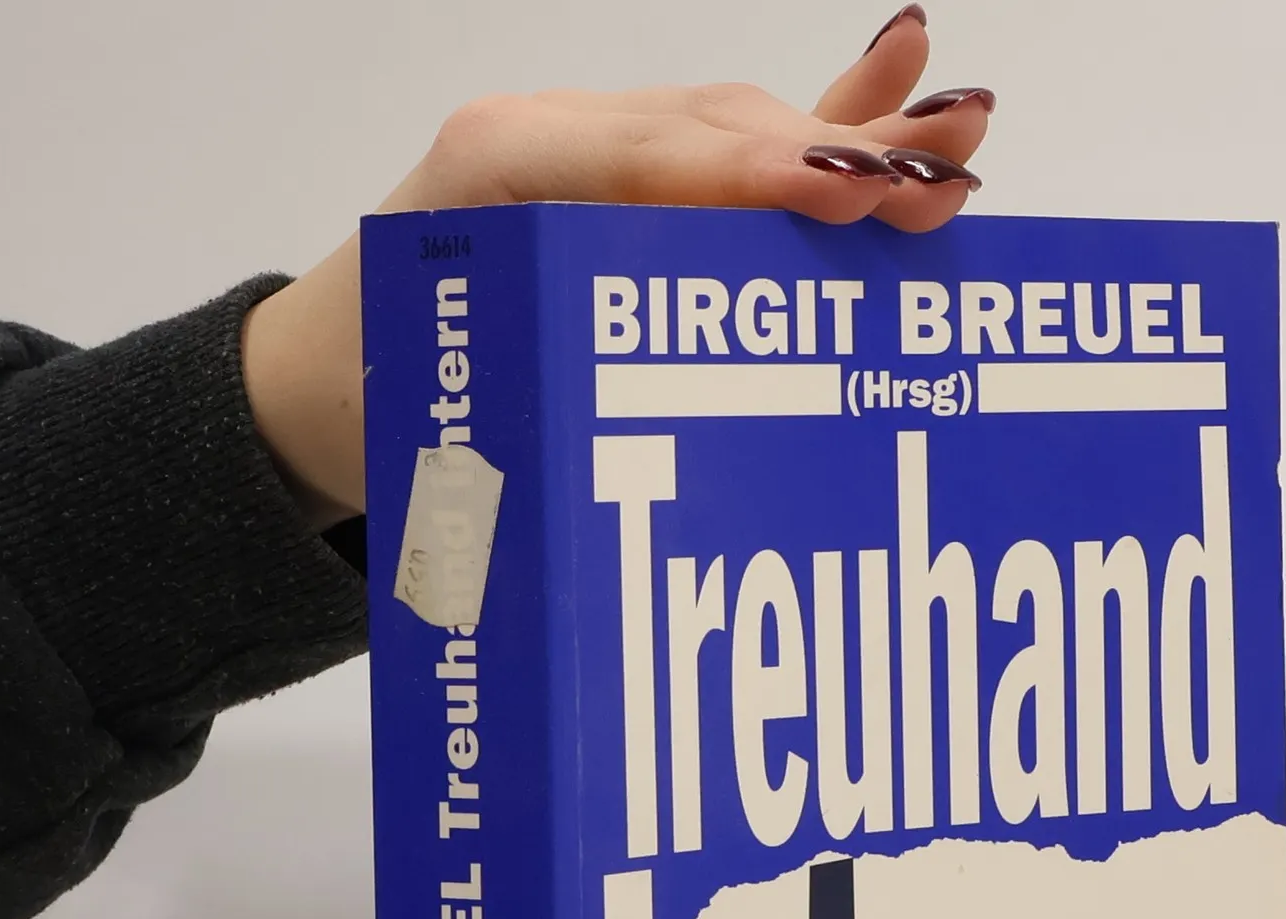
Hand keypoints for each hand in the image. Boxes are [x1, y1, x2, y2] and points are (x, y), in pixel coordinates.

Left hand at [242, 6, 992, 527]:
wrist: (324, 380)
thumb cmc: (391, 408)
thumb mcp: (450, 434)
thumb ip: (543, 426)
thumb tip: (674, 483)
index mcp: (491, 180)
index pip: (644, 162)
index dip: (750, 176)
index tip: (842, 195)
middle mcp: (551, 145)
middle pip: (713, 132)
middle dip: (827, 158)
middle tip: (929, 190)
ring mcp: (597, 152)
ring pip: (740, 132)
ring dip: (852, 141)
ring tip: (961, 139)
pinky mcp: (632, 179)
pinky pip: (734, 141)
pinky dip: (821, 114)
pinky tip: (907, 68)